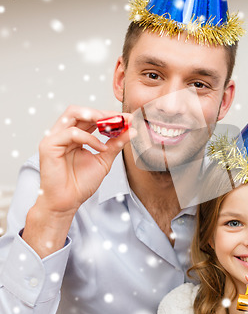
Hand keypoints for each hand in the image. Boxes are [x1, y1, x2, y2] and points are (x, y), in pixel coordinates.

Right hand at [23, 106, 133, 256]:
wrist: (68, 202)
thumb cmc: (81, 183)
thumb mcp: (104, 159)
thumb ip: (116, 144)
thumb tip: (133, 130)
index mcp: (74, 135)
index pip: (90, 117)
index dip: (108, 115)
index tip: (128, 118)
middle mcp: (63, 133)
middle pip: (81, 111)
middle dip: (102, 112)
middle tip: (121, 118)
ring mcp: (54, 138)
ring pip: (73, 114)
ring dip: (95, 116)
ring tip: (112, 126)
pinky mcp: (49, 145)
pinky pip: (71, 133)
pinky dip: (89, 138)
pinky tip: (101, 148)